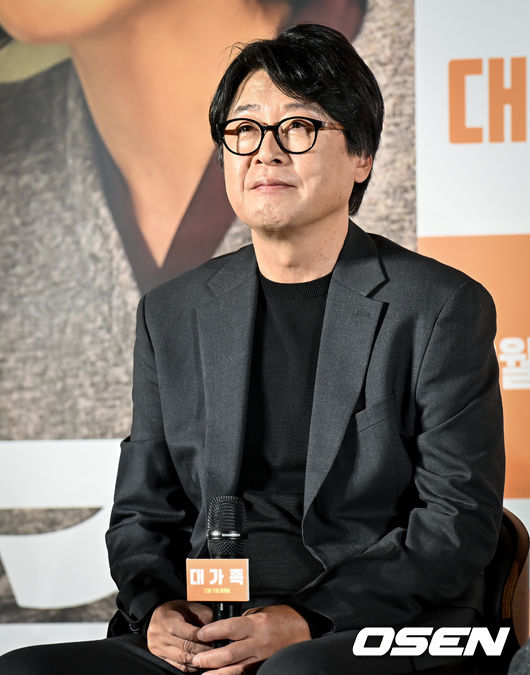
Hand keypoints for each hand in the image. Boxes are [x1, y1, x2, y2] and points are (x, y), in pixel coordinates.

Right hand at [147, 599, 212, 671]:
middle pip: (186, 648)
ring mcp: (159, 648)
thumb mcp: (189, 606)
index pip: (190, 634)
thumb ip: (203, 615)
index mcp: (168, 621)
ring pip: (182, 660)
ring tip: (210, 659)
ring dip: (198, 661)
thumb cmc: (174, 610)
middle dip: (203, 650)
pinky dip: (191, 667)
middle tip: (217, 651)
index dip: (204, 638)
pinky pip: (178, 667)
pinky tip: (200, 664)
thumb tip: (219, 626)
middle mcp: (161, 636)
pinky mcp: (160, 658)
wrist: (155, 616)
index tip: (216, 639)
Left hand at [191, 604, 310, 673]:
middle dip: (210, 658)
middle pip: (229, 653)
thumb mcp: (260, 612)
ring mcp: (261, 657)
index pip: (230, 628)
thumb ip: (242, 620)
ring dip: (217, 673)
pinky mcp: (263, 666)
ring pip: (235, 669)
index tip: (201, 634)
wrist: (303, 629)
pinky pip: (244, 674)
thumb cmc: (280, 617)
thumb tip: (223, 626)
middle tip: (196, 659)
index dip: (213, 631)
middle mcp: (258, 642)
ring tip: (203, 674)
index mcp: (256, 624)